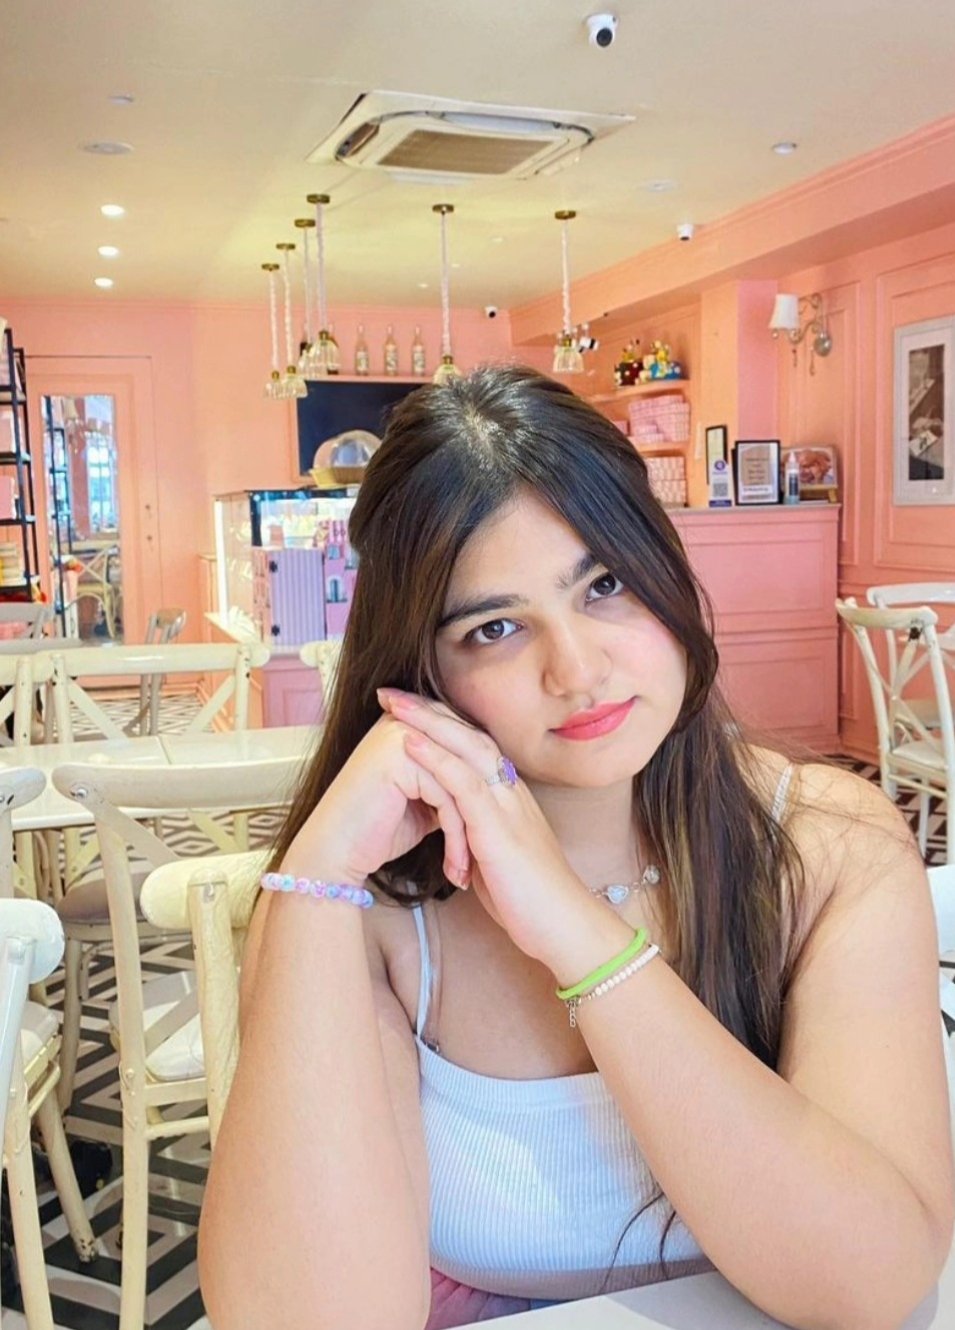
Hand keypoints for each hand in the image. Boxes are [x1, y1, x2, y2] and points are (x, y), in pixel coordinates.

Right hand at [281, 711, 470, 888]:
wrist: (334, 853)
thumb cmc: (374, 831)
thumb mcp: (421, 801)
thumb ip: (446, 784)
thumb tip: (482, 786)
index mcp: (407, 725)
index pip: (460, 750)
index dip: (478, 791)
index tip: (488, 835)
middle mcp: (403, 722)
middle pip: (463, 765)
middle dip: (478, 814)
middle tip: (489, 855)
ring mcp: (401, 735)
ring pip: (460, 783)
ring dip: (469, 832)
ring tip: (468, 869)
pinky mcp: (401, 756)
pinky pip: (448, 796)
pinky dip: (456, 837)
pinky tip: (453, 865)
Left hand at [378, 689, 617, 968]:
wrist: (565, 927)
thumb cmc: (529, 900)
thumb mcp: (495, 857)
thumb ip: (474, 835)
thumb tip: (448, 830)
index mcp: (510, 797)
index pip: (474, 746)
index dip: (442, 724)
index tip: (408, 708)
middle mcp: (511, 792)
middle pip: (469, 735)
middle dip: (429, 710)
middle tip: (391, 691)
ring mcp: (508, 806)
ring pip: (467, 749)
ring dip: (427, 723)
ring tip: (393, 704)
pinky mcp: (500, 829)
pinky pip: (465, 784)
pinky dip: (436, 759)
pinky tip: (410, 743)